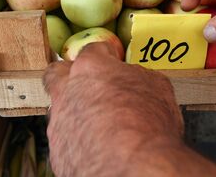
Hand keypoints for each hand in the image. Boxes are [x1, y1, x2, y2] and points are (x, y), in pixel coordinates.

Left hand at [44, 42, 183, 176]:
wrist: (134, 168)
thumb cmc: (148, 126)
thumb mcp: (157, 86)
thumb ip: (138, 76)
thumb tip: (137, 80)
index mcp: (91, 68)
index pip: (93, 50)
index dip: (106, 54)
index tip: (112, 59)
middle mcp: (67, 92)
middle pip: (58, 74)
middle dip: (71, 76)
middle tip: (91, 83)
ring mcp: (59, 123)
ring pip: (60, 110)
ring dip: (77, 112)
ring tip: (103, 124)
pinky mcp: (57, 153)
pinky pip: (66, 140)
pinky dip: (80, 140)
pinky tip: (100, 146)